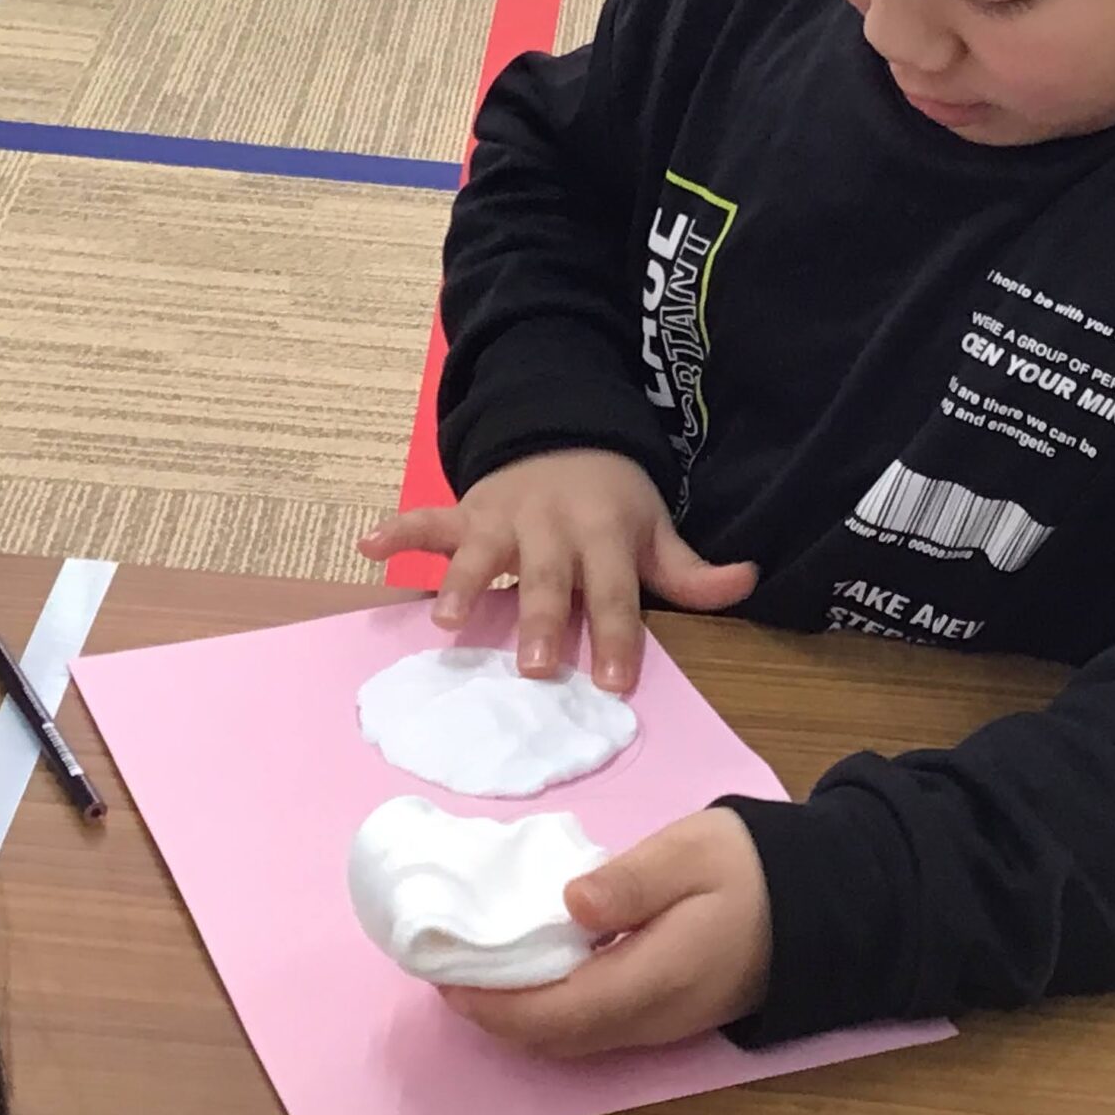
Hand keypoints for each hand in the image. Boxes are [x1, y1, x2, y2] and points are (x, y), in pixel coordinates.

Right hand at [357, 451, 756, 691]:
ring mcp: (503, 517)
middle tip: (535, 668)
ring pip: (481, 551)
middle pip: (547, 578)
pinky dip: (397, 530)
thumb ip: (691, 570)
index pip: (614, 590)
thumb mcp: (656, 529)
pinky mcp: (466, 511)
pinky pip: (428, 520)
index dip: (617, 635)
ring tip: (444, 621)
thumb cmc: (614, 500)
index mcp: (604, 531)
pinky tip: (367, 546)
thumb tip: (747, 581)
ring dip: (464, 583)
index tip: (615, 684)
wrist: (566, 430)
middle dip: (541, 620)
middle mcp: (552, 525)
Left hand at [439, 810, 770, 1056]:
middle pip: (558, 1036)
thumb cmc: (751, 866)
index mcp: (656, 977)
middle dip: (496, 1015)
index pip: (561, 1011)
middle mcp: (653, 1017)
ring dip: (520, 1015)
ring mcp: (661, 1023)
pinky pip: (594, 1026)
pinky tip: (535, 971)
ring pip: (574, 1037)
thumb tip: (571, 902)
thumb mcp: (693, 850)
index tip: (447, 980)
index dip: (498, 1005)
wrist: (817, 903)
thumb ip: (633, 879)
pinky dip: (551, 1009)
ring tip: (477, 970)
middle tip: (445, 972)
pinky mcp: (665, 1013)